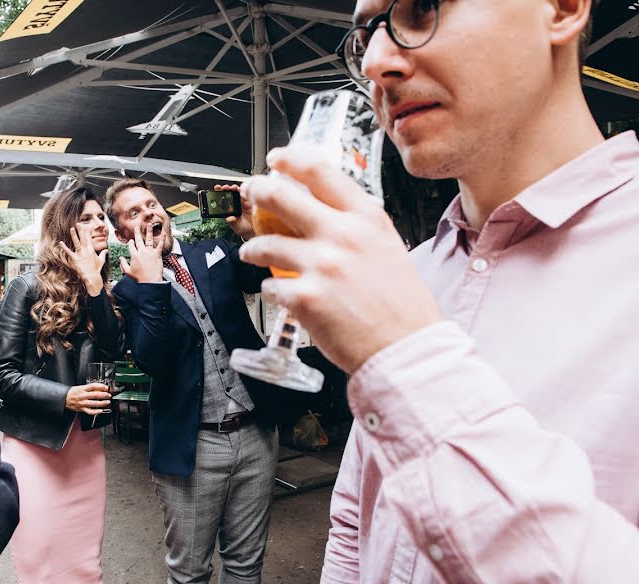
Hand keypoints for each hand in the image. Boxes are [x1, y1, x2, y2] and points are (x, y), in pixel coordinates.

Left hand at [59, 224, 106, 295]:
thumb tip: (106, 250)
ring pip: (77, 243)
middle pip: (83, 238)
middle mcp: (86, 250)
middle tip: (79, 224)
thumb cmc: (96, 269)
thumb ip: (103, 254)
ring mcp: (80, 254)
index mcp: (91, 250)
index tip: (87, 226)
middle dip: (81, 230)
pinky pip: (69, 252)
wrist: (92, 277)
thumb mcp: (101, 260)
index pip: (89, 238)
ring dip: (74, 235)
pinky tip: (61, 242)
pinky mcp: (75, 259)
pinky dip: (64, 247)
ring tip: (72, 229)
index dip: (88, 232)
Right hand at [65, 383, 111, 414]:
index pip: (93, 386)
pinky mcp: (81, 409)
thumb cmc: (73, 392)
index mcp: (82, 389)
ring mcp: (82, 403)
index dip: (100, 386)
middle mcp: (82, 396)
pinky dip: (96, 412)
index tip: (106, 387)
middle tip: (108, 395)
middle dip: (103, 395)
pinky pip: (90, 411)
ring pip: (93, 403)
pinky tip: (100, 411)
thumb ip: (89, 388)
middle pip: (94, 395)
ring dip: (102, 403)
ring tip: (107, 402)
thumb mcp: (80, 387)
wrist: (64, 398)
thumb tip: (99, 388)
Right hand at [119, 224, 163, 283]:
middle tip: (136, 226)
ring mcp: (150, 252)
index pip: (131, 246)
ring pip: (149, 239)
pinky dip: (162, 239)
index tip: (131, 241)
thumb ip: (123, 264)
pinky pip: (160, 245)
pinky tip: (164, 233)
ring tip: (149, 224)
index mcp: (134, 255)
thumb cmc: (139, 278)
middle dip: (137, 232)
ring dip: (149, 231)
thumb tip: (120, 258)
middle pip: (138, 240)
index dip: (131, 243)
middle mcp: (141, 252)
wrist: (150, 281)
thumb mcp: (127, 272)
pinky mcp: (157, 254)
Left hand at [219, 183, 254, 239]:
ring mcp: (242, 202)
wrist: (255, 229)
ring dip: (234, 188)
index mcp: (228, 210)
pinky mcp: (249, 201)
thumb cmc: (244, 229)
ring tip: (233, 188)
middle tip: (225, 188)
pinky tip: (242, 190)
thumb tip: (229, 219)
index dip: (218, 194)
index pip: (221, 200)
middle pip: (228, 194)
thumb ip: (233, 223)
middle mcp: (234, 204)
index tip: (216, 190)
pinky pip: (246, 193)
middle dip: (226, 189)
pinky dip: (244, 190)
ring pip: (237, 192)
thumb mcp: (238, 227)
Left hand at [238, 144, 443, 372]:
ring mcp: (321, 265)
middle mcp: (342, 234)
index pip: (319, 171)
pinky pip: (271, 285)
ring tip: (250, 252)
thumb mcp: (388, 247)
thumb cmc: (403, 305)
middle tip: (250, 195)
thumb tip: (325, 214)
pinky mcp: (305, 297)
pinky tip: (280, 293)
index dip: (289, 160)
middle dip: (256, 192)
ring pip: (265, 243)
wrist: (408, 349)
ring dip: (252, 248)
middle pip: (280, 196)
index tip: (276, 160)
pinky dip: (271, 288)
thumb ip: (357, 227)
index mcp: (366, 218)